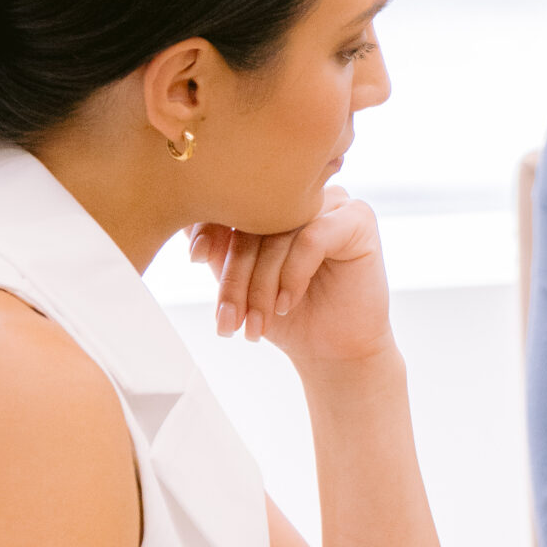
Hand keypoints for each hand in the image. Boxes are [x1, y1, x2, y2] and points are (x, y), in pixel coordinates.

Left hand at [190, 188, 391, 374]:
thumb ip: (220, 251)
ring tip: (257, 324)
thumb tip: (188, 228)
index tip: (196, 258)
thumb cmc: (287, 315)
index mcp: (275, 200)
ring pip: (281, 233)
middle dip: (236, 276)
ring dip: (262, 285)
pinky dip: (293, 274)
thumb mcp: (242, 281)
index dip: (211, 226)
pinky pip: (313, 238)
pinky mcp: (358, 219)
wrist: (333, 350)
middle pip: (256, 221)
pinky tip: (288, 303)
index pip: (235, 201)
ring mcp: (334, 202)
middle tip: (229, 320)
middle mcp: (304, 195)